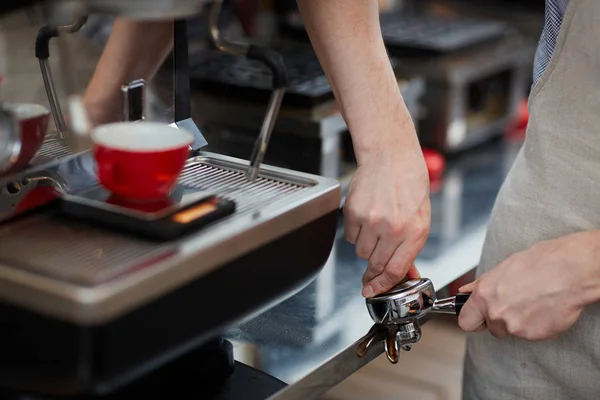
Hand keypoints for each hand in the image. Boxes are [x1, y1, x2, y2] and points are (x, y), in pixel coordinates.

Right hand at [344, 144, 430, 297]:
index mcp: (414, 232)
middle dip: (372, 271)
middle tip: (371, 269)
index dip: (382, 286)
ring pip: (361, 252)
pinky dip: (357, 231)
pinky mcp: (354, 213)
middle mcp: (393, 228)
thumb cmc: (410, 185)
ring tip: (377, 225)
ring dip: (367, 245)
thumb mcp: (420, 220)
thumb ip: (410, 249)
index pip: (394, 270)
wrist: (391, 157)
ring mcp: (371, 221)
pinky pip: (351, 236)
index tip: (373, 291)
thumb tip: (403, 274)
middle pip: (375, 264)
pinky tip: (367, 216)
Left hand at [458, 231, 599, 340]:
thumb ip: (481, 285)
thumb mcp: (503, 268)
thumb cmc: (540, 263)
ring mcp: (515, 326)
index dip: (473, 320)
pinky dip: (537, 325)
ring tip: (533, 302)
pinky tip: (543, 308)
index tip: (478, 317)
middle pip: (491, 328)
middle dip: (500, 320)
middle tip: (515, 304)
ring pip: (512, 331)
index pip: (465, 322)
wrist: (570, 271)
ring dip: (519, 321)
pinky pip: (530, 333)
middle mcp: (496, 313)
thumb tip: (465, 292)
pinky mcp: (534, 335)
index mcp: (484, 295)